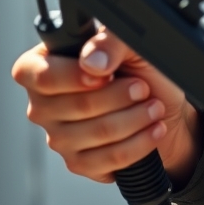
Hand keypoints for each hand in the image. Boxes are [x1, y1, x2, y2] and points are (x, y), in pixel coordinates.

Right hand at [11, 26, 203, 187]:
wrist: (161, 104)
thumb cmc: (139, 67)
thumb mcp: (130, 43)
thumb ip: (109, 42)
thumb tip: (91, 62)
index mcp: (44, 64)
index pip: (42, 75)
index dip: (73, 77)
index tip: (106, 75)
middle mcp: (44, 103)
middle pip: (76, 106)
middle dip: (118, 96)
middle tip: (142, 87)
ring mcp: (58, 136)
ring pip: (96, 133)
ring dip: (134, 119)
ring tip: (154, 107)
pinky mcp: (78, 162)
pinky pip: (106, 159)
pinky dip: (137, 143)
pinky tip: (153, 129)